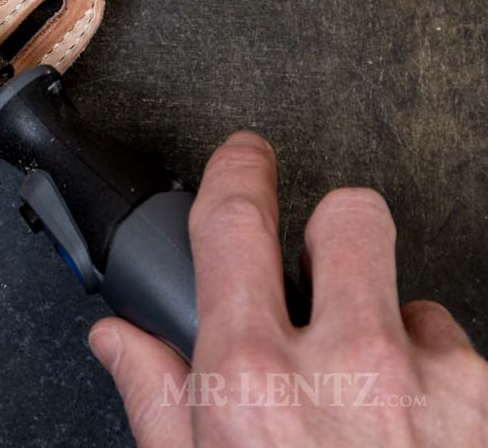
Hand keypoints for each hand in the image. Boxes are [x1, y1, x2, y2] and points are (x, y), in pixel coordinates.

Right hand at [89, 131, 487, 445]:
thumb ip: (156, 399)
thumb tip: (121, 344)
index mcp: (254, 377)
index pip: (236, 221)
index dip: (238, 168)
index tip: (245, 156)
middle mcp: (349, 365)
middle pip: (350, 215)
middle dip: (331, 224)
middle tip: (318, 264)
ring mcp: (435, 388)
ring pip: (416, 297)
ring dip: (388, 325)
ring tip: (369, 392)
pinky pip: (463, 357)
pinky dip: (437, 382)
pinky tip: (414, 434)